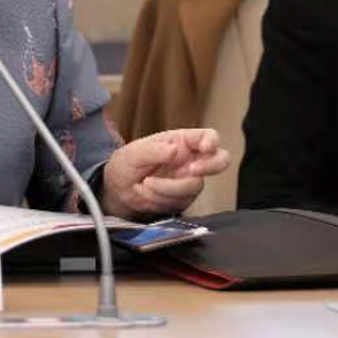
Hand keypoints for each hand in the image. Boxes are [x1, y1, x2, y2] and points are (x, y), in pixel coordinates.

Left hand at [99, 128, 228, 220]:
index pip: (208, 136)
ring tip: (144, 184)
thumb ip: (154, 150)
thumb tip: (175, 149)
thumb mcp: (134, 153)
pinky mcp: (184, 199)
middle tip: (192, 170)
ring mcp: (189, 180)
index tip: (205, 148)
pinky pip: (181, 201)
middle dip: (209, 166)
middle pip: (219, 161)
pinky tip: (146, 193)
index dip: (212, 141)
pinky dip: (161, 198)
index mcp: (182, 141)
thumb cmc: (127, 163)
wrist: (118, 190)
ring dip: (168, 187)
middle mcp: (191, 160)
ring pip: (195, 186)